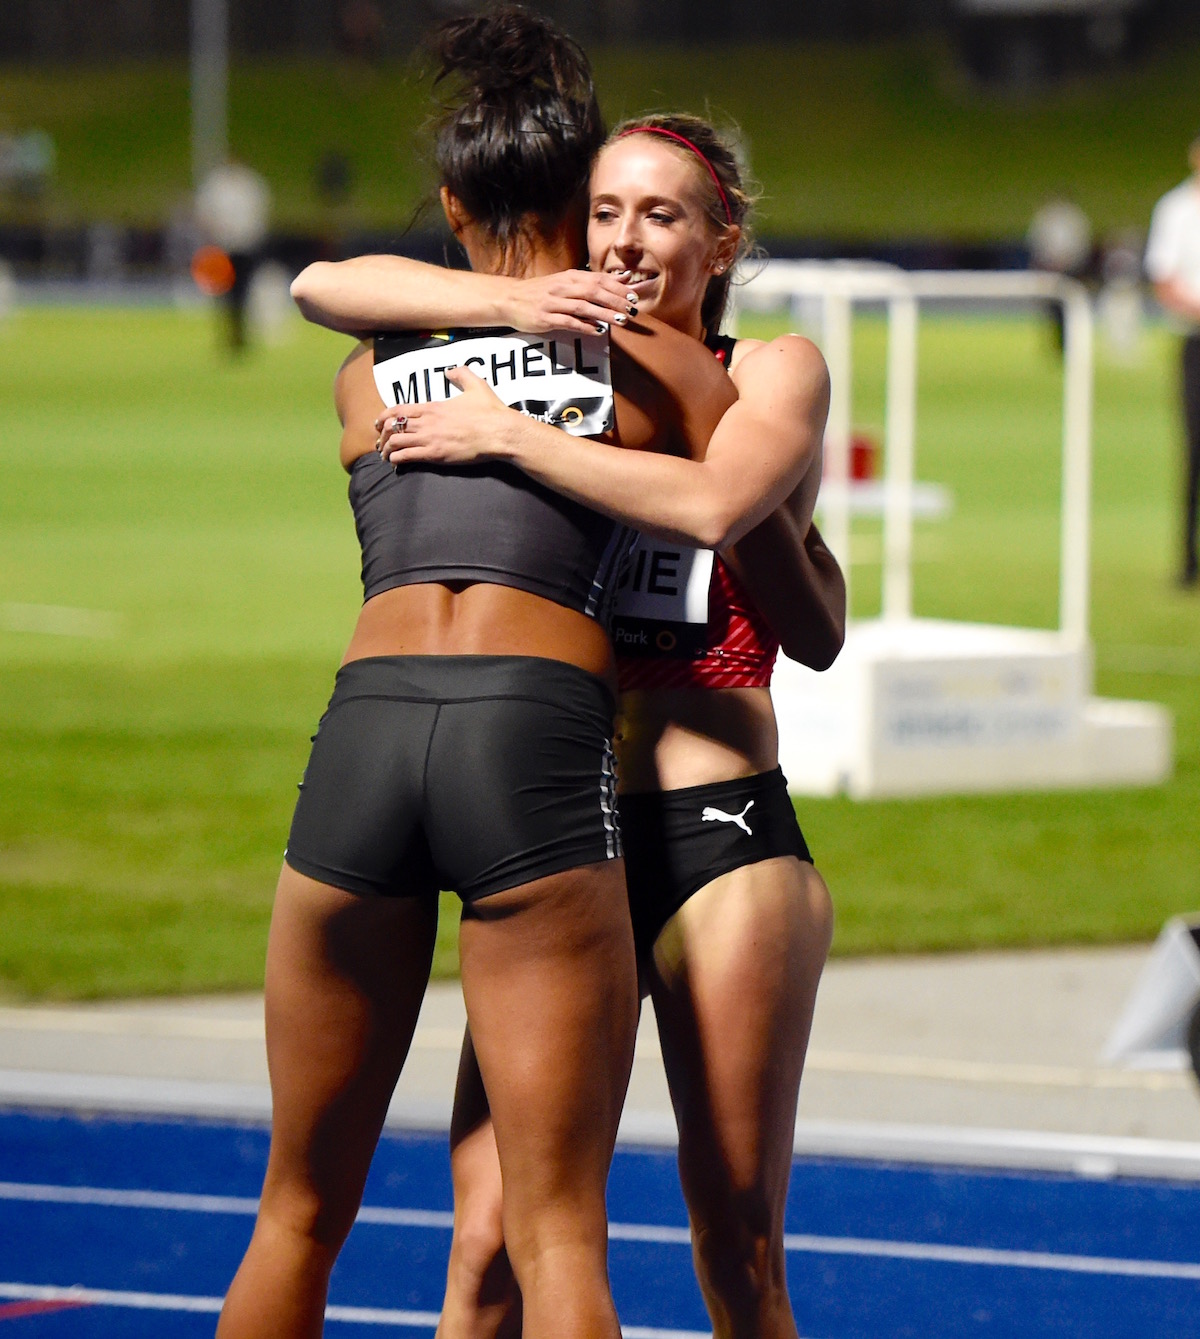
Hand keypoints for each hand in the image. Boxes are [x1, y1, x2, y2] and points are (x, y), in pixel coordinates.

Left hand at [374, 367, 513, 465]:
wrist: (499, 433)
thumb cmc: (490, 411)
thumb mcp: (476, 385)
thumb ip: (461, 375)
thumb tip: (450, 371)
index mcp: (433, 407)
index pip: (398, 409)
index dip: (384, 416)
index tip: (378, 422)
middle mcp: (427, 422)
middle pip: (392, 426)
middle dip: (382, 435)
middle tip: (380, 442)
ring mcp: (430, 439)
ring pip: (396, 442)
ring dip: (387, 450)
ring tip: (385, 456)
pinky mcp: (436, 454)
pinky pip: (407, 456)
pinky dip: (397, 459)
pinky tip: (395, 463)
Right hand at [501, 269, 637, 333]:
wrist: (510, 299)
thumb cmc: (541, 292)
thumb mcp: (566, 282)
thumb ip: (592, 282)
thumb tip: (622, 278)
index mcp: (570, 277)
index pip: (598, 280)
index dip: (618, 288)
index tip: (634, 296)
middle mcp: (563, 287)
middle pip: (594, 291)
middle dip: (615, 300)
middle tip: (632, 310)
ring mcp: (553, 302)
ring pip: (583, 306)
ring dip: (604, 313)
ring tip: (620, 320)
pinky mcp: (546, 318)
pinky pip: (568, 322)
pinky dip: (585, 326)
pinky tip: (598, 331)